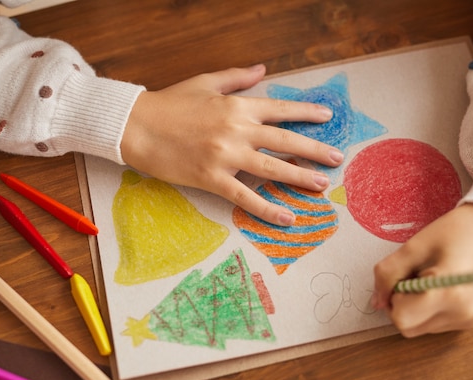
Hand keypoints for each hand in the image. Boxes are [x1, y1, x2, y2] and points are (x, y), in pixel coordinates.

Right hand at [121, 64, 343, 225]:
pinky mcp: (213, 179)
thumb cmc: (169, 103)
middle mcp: (237, 130)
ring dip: (301, 177)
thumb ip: (237, 77)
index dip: (306, 113)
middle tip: (337, 158)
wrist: (136, 126)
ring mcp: (226, 156)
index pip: (280, 109)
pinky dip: (268, 209)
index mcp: (237, 106)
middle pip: (285, 141)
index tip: (327, 117)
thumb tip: (262, 69)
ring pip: (272, 169)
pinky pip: (246, 197)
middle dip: (314, 149)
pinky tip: (288, 218)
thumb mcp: (205, 82)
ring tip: (322, 185)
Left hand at [372, 203, 472, 337]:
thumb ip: (388, 274)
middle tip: (414, 275)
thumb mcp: (414, 247)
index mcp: (450, 294)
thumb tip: (376, 301)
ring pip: (420, 327)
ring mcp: (469, 321)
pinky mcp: (472, 322)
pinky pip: (435, 324)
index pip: (401, 317)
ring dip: (414, 306)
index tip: (403, 275)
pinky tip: (439, 288)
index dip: (393, 296)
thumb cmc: (456, 231)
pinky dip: (428, 309)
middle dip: (402, 303)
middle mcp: (463, 314)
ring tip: (430, 278)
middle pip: (408, 326)